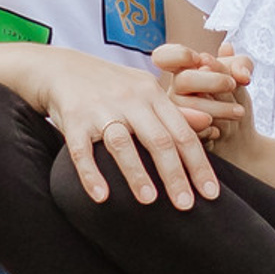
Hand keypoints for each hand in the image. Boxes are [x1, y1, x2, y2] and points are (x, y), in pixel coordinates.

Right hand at [31, 50, 217, 209]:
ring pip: (122, 144)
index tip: (211, 193)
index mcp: (151, 95)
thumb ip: (173, 110)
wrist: (63, 68)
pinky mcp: (74, 119)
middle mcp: (129, 100)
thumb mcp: (144, 90)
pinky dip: (91, 174)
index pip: (182, 133)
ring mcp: (100, 109)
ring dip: (136, 174)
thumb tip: (208, 123)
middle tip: (186, 206)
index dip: (199, 165)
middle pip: (158, 140)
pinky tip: (101, 196)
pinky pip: (82, 151)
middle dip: (174, 175)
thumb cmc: (111, 85)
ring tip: (149, 201)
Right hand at [152, 39, 250, 142]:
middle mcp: (173, 91)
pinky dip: (208, 130)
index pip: (164, 56)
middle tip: (232, 84)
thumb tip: (241, 73)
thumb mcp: (241, 74)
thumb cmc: (233, 97)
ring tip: (238, 111)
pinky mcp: (178, 138)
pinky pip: (190, 133)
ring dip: (217, 108)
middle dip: (213, 81)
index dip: (179, 55)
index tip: (202, 59)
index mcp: (182, 69)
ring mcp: (173, 115)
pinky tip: (219, 130)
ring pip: (187, 108)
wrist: (236, 136)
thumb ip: (241, 65)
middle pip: (184, 80)